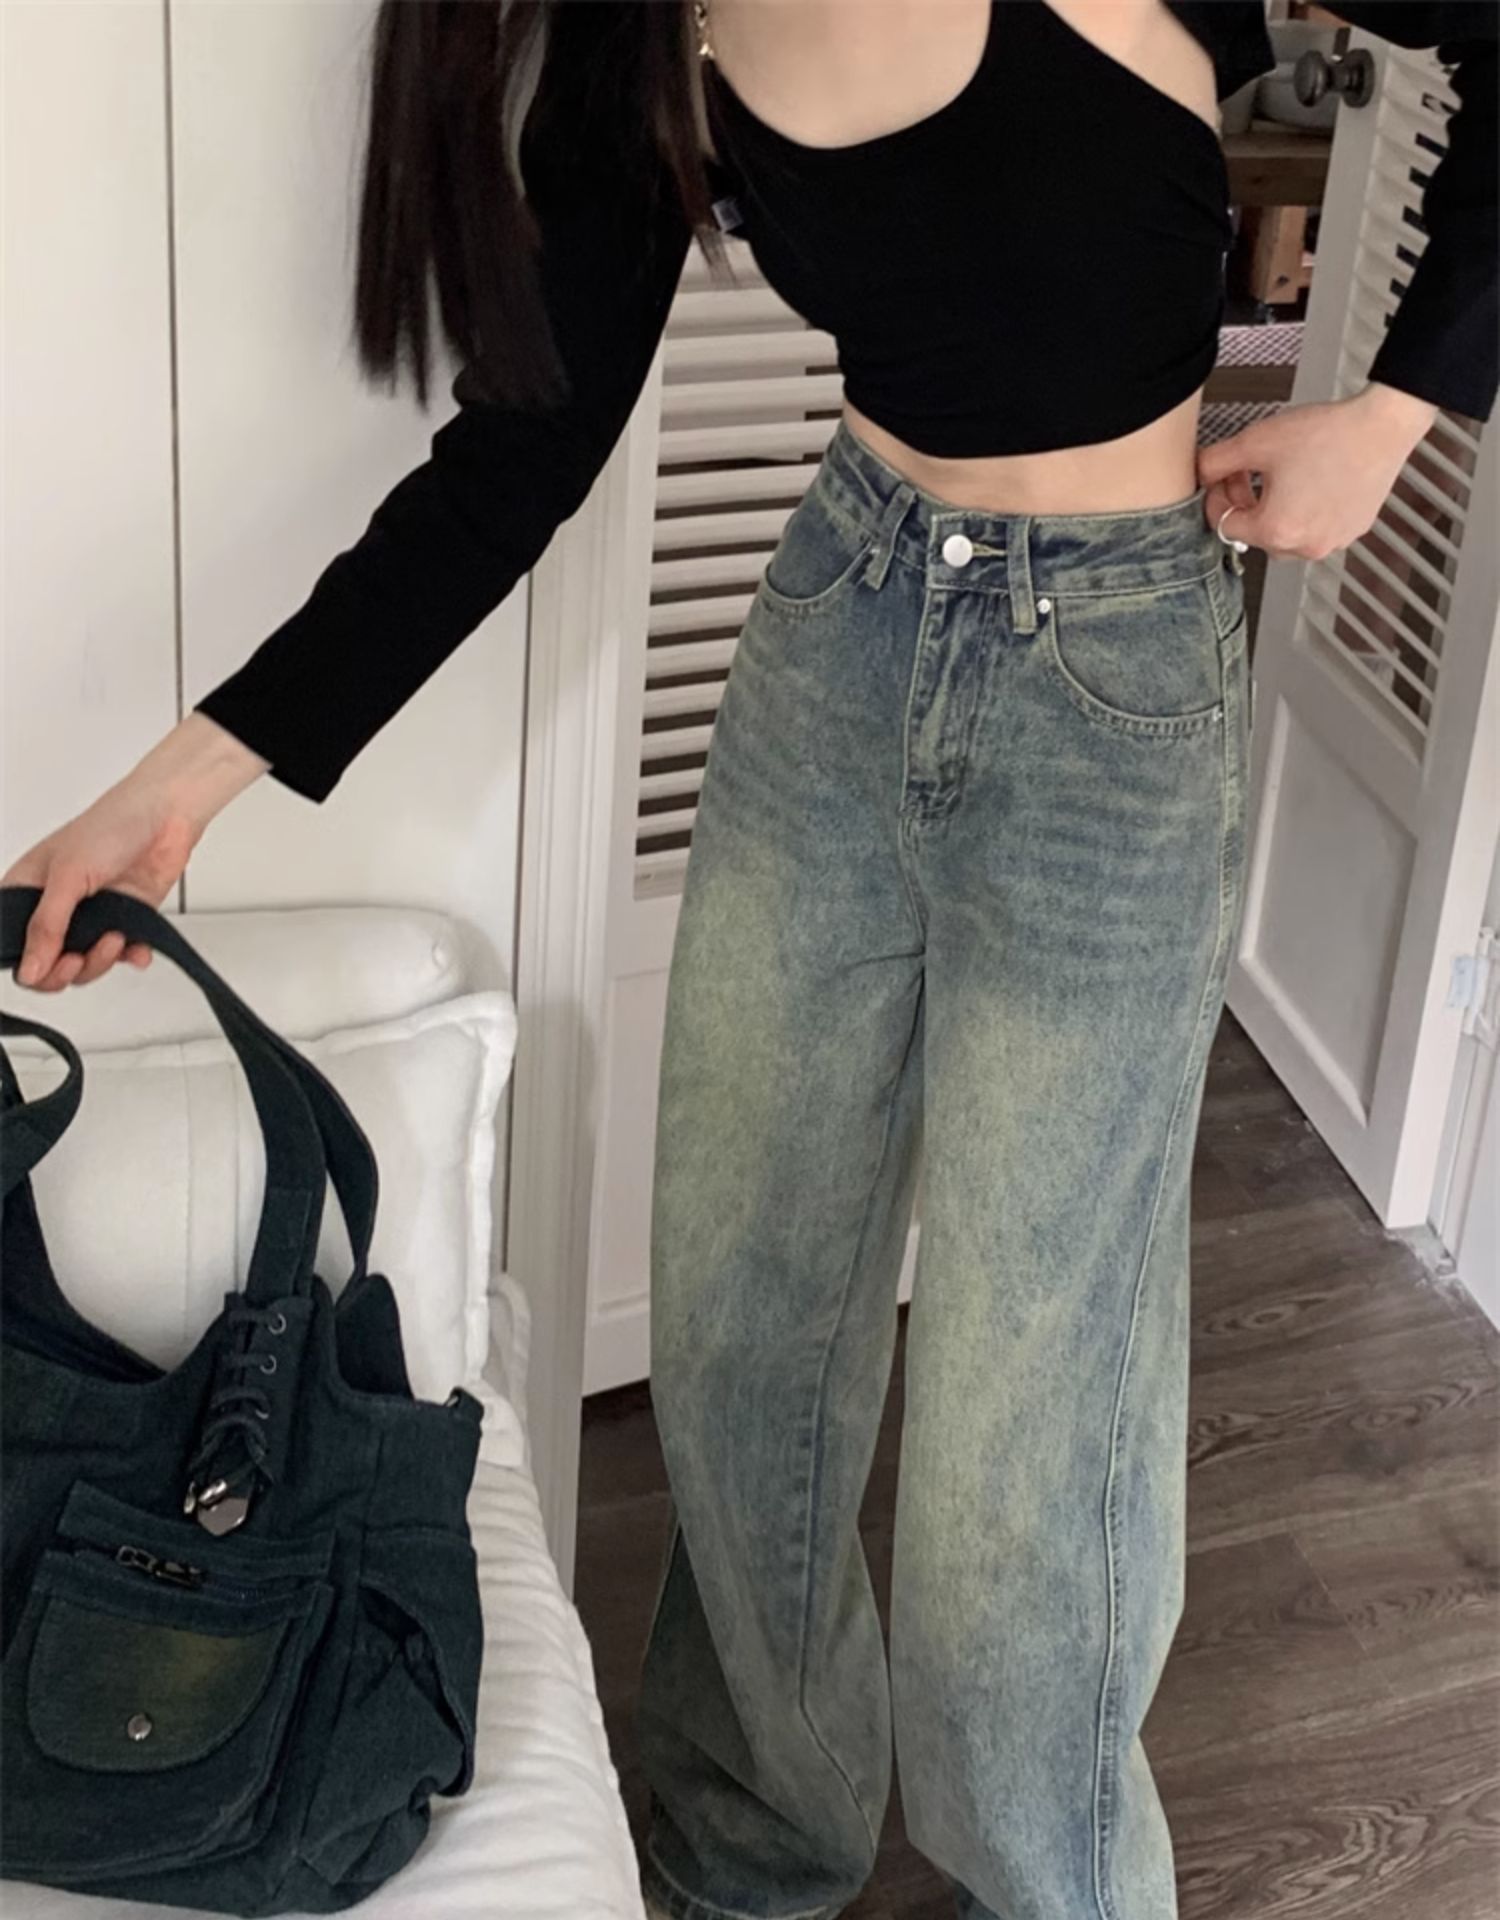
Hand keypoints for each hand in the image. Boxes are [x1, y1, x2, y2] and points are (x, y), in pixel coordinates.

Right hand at [2, 712, 268, 991]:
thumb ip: (47, 926)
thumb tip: (28, 969)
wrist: (168, 816)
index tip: (46, 966)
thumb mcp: (69, 876)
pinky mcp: (125, 919)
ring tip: (114, 938)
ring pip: (86, 964)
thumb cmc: (113, 826)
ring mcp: (93, 915)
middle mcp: (58, 905)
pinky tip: (136, 948)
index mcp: (29, 889)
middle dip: (65, 969)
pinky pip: (122, 954)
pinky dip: (131, 956)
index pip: (12, 941)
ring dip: (101, 961)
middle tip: (79, 959)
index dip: (26, 962)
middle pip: (48, 962)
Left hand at [1198, 381, 1438, 561]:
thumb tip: (1198, 472)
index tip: (1224, 477)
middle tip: (1247, 472)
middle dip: (1244, 504)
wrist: (1383, 425)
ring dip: (1273, 510)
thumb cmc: (1327, 434)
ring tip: (1279, 476)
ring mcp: (1332, 543)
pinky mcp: (1352, 532)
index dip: (1217, 498)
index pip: (1224, 526)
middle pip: (1254, 534)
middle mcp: (1305, 546)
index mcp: (1277, 530)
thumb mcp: (1257, 441)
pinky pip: (1315, 529)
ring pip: (1284, 535)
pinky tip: (1309, 480)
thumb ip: (1215, 462)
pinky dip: (1304, 511)